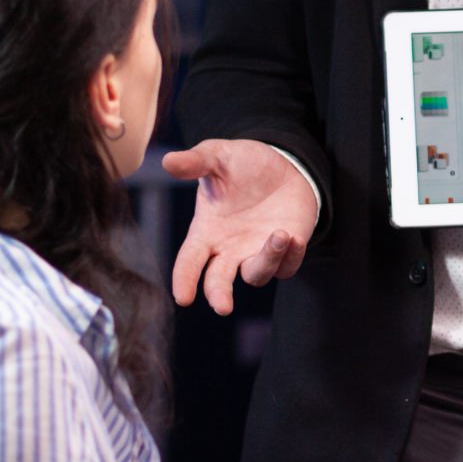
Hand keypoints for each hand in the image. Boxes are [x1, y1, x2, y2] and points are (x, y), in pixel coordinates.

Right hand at [163, 139, 321, 313]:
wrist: (282, 163)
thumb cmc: (242, 163)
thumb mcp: (218, 156)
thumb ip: (195, 162)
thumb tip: (168, 160)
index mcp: (207, 232)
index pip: (190, 261)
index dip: (184, 279)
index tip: (183, 297)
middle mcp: (229, 249)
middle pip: (219, 281)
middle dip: (219, 294)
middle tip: (223, 306)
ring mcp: (257, 252)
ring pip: (257, 274)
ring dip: (266, 260)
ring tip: (279, 235)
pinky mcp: (286, 251)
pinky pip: (287, 266)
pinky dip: (291, 256)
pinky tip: (294, 236)